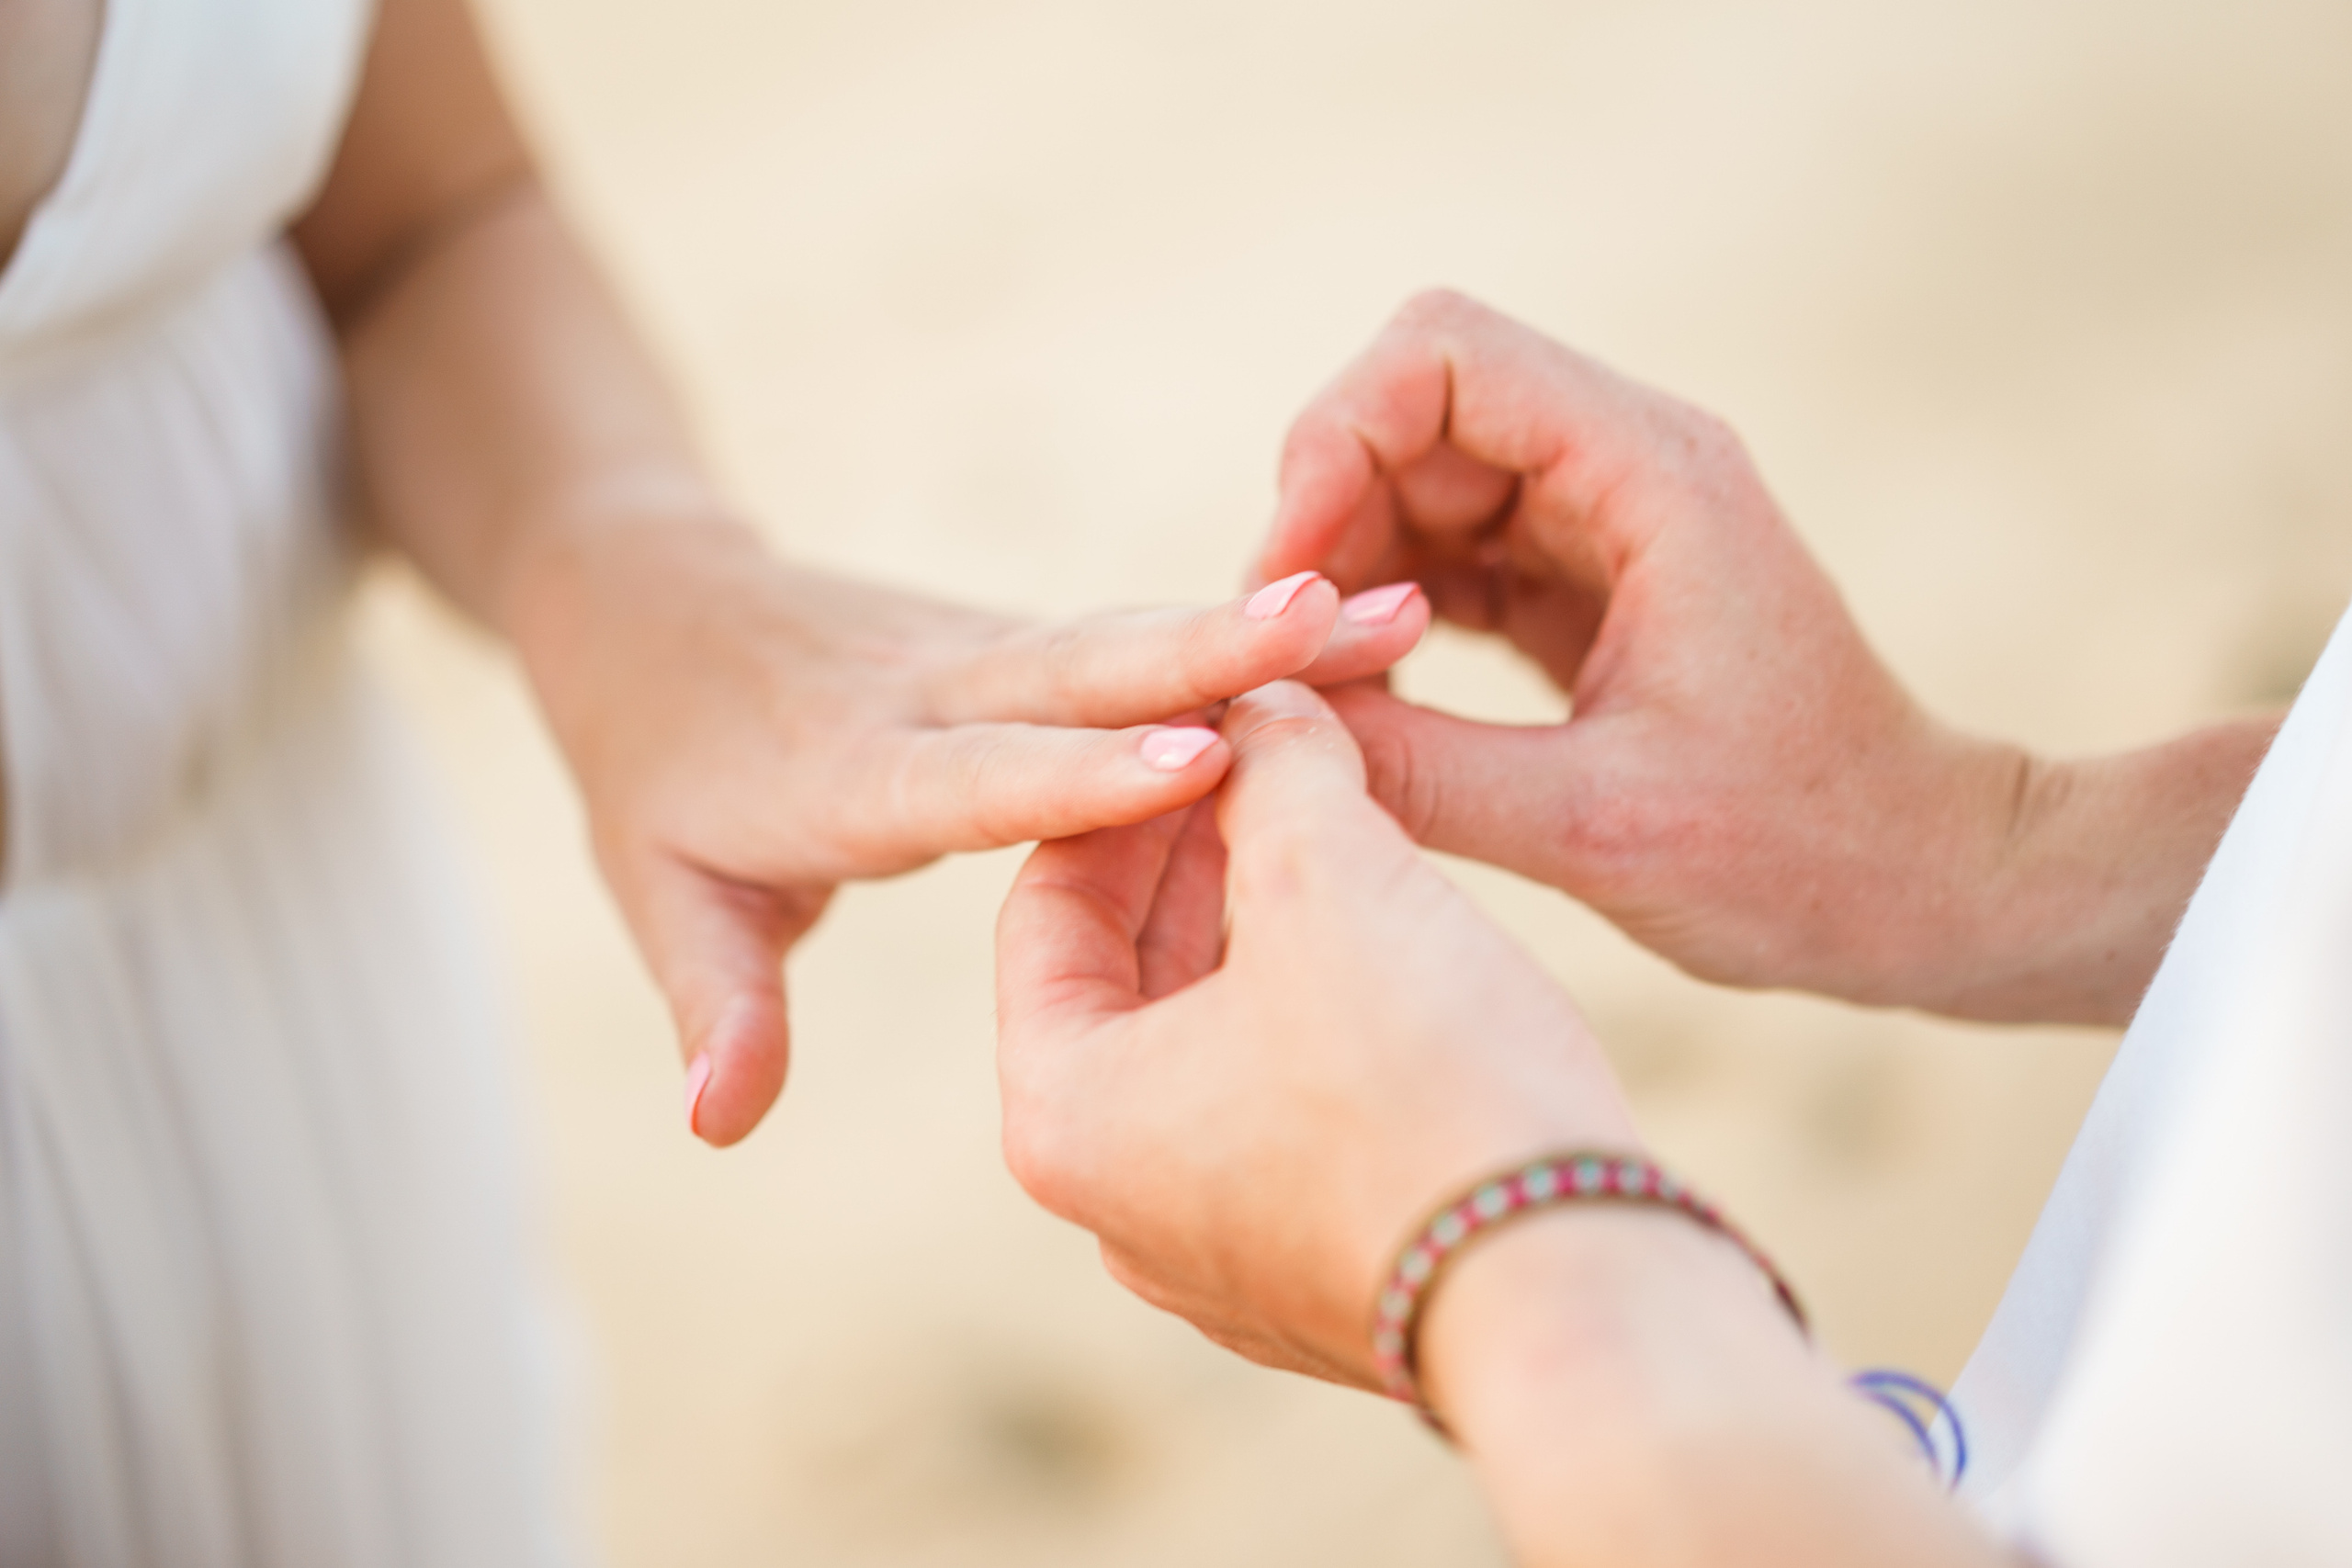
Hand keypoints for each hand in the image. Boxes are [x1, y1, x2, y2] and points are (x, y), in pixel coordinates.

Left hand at [511, 517, 1429, 1144]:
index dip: (1078, 773)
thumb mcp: (662, 895)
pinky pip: (1137, 639)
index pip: (975, 776)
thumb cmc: (659, 773)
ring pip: (1130, 637)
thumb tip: (717, 1124)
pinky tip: (1358, 623)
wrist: (650, 605)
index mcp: (852, 771)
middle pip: (1080, 672)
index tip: (1191, 758)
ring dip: (1258, 629)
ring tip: (1402, 612)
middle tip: (1336, 621)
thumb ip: (718, 1002)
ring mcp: (981, 652)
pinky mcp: (1019, 640)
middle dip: (1212, 652)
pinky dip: (1241, 633)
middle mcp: (932, 694)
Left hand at [995, 681, 1634, 1382]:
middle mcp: (1118, 1205)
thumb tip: (1266, 702)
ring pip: (1217, 1040)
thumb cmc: (1430, 1083)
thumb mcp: (1335, 878)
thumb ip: (1280, 765)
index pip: (1049, 903)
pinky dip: (1321, 1013)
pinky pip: (1289, 1111)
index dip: (1133, 784)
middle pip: (1130, 974)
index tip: (1214, 712)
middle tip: (1280, 750)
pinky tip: (1400, 944)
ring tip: (1345, 827)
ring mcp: (1220, 1254)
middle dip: (1205, 851)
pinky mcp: (1320, 1274)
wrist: (1581, 1298)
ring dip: (1269, 926)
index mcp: (1066, 1116)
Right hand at [1255, 290, 2252, 1025]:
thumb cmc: (1800, 856)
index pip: (1441, 353)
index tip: (1294, 583)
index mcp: (1653, 477)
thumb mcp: (1594, 829)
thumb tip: (1261, 722)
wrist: (1921, 887)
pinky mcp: (1586, 581)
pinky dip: (1385, 600)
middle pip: (1413, 401)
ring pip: (1419, 473)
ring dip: (1348, 560)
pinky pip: (1447, 546)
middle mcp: (1628, 466)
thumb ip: (1420, 770)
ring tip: (1323, 683)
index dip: (1336, 441)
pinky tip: (1367, 692)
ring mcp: (1607, 519)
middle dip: (1326, 506)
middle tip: (1287, 645)